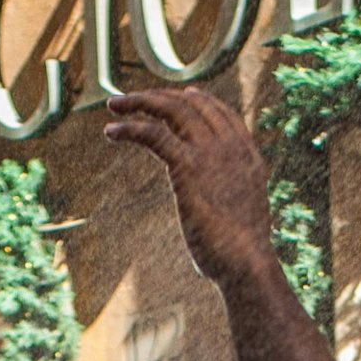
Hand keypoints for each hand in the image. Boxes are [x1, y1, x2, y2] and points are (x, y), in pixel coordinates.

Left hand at [103, 88, 277, 288]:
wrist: (247, 264)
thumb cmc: (241, 258)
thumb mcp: (242, 223)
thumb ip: (229, 211)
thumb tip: (217, 230)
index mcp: (248, 158)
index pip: (223, 114)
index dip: (201, 100)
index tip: (181, 96)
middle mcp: (231, 147)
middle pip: (193, 105)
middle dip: (160, 96)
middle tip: (134, 100)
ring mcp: (211, 153)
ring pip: (171, 110)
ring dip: (139, 102)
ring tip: (114, 106)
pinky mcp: (188, 165)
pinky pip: (154, 134)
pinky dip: (129, 128)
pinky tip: (112, 131)